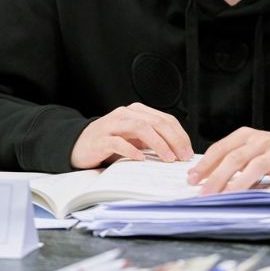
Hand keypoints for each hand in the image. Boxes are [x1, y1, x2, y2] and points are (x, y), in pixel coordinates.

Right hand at [70, 102, 192, 168]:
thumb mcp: (135, 139)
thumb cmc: (110, 142)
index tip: (188, 151)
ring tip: (167, 158)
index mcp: (138, 112)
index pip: (165, 119)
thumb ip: (152, 140)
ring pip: (140, 128)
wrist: (79, 144)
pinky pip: (118, 142)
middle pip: (156, 122)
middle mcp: (126, 114)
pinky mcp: (101, 138)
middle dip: (173, 139)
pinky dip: (131, 150)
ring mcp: (113, 124)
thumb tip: (178, 152)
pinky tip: (141, 159)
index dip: (179, 134)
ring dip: (157, 143)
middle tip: (182, 156)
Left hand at [187, 127, 269, 194]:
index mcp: (247, 136)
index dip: (206, 164)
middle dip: (217, 176)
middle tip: (204, 193)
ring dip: (238, 184)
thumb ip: (230, 158)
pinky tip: (256, 202)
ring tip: (225, 197)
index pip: (221, 148)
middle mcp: (262, 142)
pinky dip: (267, 192)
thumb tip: (203, 178)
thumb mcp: (249, 148)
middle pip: (235, 158)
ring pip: (255, 167)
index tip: (192, 179)